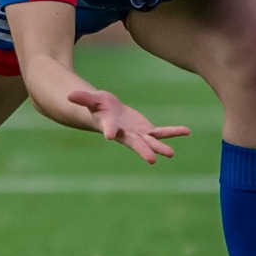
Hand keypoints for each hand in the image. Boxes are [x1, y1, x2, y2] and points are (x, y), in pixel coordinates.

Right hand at [68, 88, 190, 164]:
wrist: (108, 114)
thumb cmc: (97, 107)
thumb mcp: (91, 100)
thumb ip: (82, 98)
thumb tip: (69, 95)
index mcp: (109, 126)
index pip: (110, 128)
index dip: (110, 130)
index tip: (110, 136)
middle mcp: (124, 134)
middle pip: (134, 142)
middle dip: (143, 150)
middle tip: (152, 160)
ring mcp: (136, 134)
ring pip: (150, 141)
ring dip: (160, 147)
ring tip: (171, 154)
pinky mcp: (146, 130)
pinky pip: (161, 132)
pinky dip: (173, 132)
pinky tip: (186, 131)